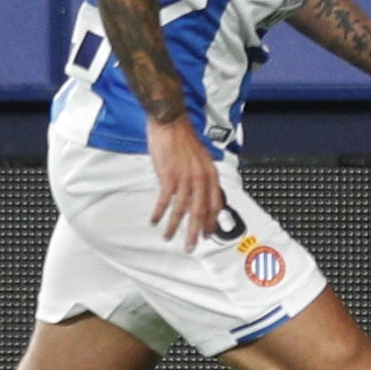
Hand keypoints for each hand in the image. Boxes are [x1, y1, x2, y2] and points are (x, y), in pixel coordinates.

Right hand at [146, 115, 222, 251]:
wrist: (170, 123)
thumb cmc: (183, 140)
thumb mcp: (201, 160)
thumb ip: (202, 178)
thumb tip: (201, 195)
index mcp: (211, 175)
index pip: (216, 205)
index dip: (211, 223)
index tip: (207, 234)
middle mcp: (201, 178)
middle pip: (200, 212)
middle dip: (194, 232)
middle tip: (190, 246)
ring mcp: (185, 178)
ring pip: (182, 210)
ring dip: (174, 226)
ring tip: (168, 236)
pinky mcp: (169, 176)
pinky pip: (165, 201)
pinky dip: (159, 213)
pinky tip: (155, 220)